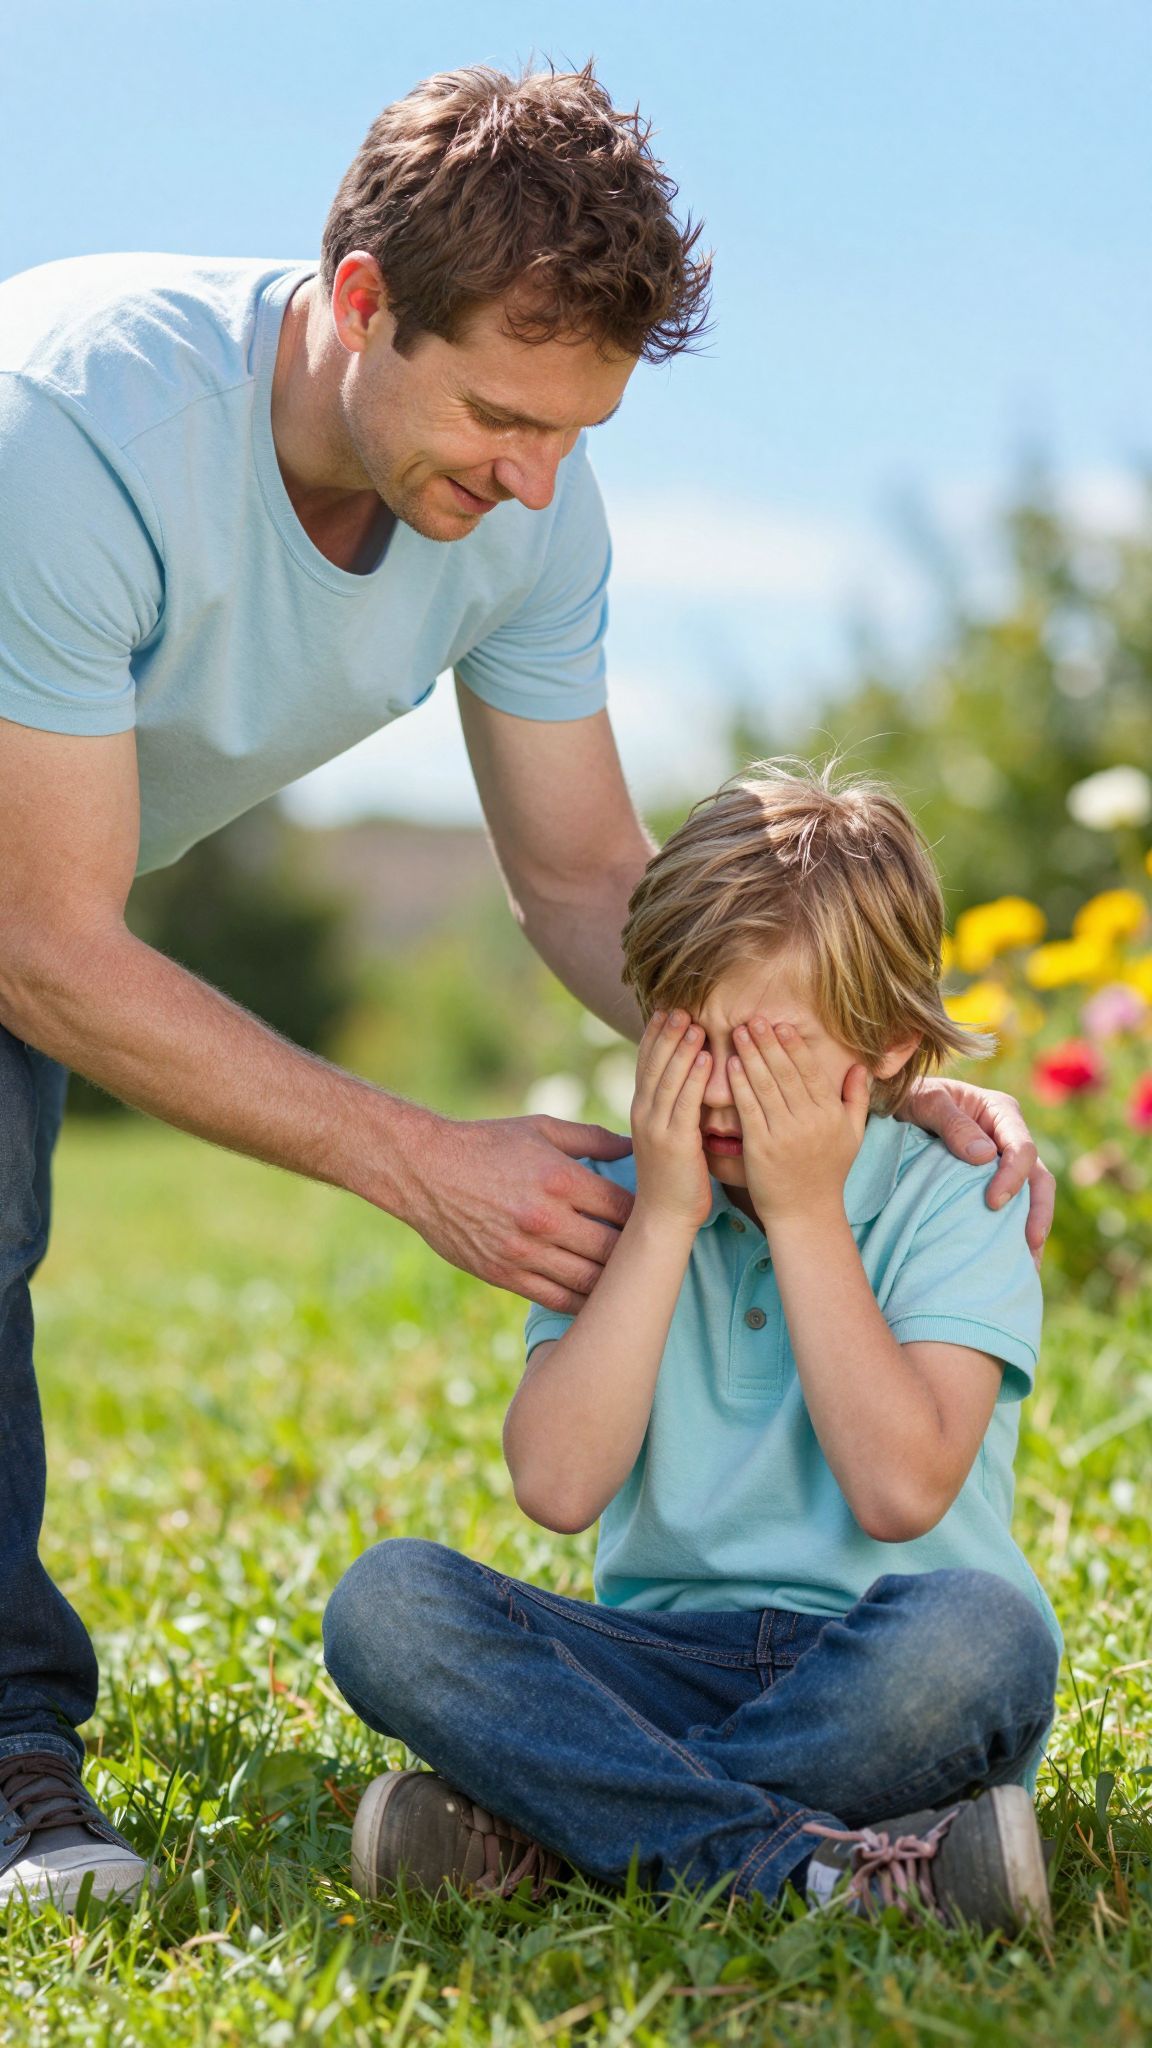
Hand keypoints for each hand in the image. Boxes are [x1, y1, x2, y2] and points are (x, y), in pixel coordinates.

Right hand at [400, 1112, 634, 1312]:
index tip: (654, 1218)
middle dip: (636, 1252)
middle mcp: (546, 1218)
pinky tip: (597, 1299)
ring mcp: (524, 1251)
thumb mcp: (540, 1129)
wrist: (424, 1170)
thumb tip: (636, 1145)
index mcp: (560, 1179)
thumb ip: (592, 1138)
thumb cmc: (487, 1144)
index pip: (624, 1208)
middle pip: (614, 1249)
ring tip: (629, 1279)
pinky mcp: (505, 1274)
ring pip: (590, 1280)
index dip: (646, 1215)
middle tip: (650, 1254)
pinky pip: (557, 1299)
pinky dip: (582, 1302)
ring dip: (614, 1282)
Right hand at [630, 1009, 713, 1229]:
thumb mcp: (669, 1134)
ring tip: (694, 1022)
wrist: (664, 1216)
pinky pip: (685, 1103)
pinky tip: (708, 1058)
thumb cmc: (674, 1176)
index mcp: (642, 1109)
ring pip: (668, 1078)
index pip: (646, 1061)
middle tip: (680, 1005)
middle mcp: (644, 1114)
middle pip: (653, 1063)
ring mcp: (656, 1128)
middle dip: (667, 1032)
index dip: (654, 1033)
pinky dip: (696, 1078)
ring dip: (682, 1048)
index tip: (666, 1008)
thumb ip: (674, 1106)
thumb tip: (688, 1080)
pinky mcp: (674, 1143)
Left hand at [728, 1018, 869, 1225]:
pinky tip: (730, 1065)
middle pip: (786, 1073)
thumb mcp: (852, 1136)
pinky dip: (739, 1085)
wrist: (806, 1213)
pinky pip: (749, 1109)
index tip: (781, 1025)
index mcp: (831, 1114)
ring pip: (766, 1086)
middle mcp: (810, 1121)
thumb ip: (857, 1099)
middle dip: (768, 1043)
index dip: (794, 1046)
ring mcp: (785, 1134)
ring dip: (751, 1056)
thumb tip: (861, 1067)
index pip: (810, 1072)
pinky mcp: (761, 1148)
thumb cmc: (828, 1173)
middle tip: (754, 1019)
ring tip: (739, 1033)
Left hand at [896, 1075, 1054, 1265]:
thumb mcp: (926, 1101)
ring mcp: (1001, 1161)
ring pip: (1030, 1196)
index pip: (1022, 1148)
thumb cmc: (909, 1096)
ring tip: (1028, 1265)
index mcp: (1000, 1112)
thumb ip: (953, 1124)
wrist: (892, 1104)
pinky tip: (1009, 1257)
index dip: (1014, 1176)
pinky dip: (1012, 1229)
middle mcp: (1008, 1137)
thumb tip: (984, 1157)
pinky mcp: (989, 1180)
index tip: (993, 1202)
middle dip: (1038, 1212)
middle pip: (1038, 1176)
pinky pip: (1010, 1205)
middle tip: (1028, 1245)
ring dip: (1031, 1227)